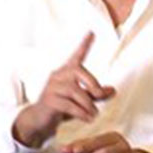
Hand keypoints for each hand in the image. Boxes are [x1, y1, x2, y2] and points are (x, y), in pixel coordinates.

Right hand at [13, 32, 114, 146]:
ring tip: (93, 115)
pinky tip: (87, 119)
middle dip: (93, 84)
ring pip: (76, 92)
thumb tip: (113, 90)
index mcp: (65, 73)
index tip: (91, 32)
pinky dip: (83, 114)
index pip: (76, 56)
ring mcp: (52, 88)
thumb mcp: (81, 100)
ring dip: (89, 106)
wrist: (39, 120)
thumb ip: (95, 94)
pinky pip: (70, 106)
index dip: (84, 44)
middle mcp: (57, 76)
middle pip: (78, 71)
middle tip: (98, 97)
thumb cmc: (61, 108)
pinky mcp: (49, 100)